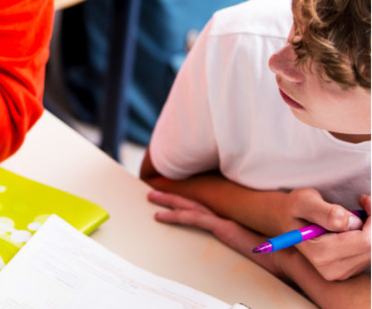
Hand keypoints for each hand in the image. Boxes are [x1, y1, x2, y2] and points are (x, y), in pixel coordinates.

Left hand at [147, 191, 287, 281]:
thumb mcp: (264, 250)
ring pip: (190, 207)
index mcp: (235, 223)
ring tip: (152, 195)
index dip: (190, 202)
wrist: (296, 256)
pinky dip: (176, 216)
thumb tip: (255, 251)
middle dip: (173, 195)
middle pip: (194, 203)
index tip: (176, 198)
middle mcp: (228, 218)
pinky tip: (161, 216)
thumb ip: (255, 247)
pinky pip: (194, 219)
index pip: (207, 209)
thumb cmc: (285, 257)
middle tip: (154, 190)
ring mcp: (225, 221)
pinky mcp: (224, 228)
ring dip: (169, 201)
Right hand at [269, 188, 369, 280]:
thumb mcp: (303, 201)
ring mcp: (342, 273)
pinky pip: (370, 253)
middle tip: (365, 202)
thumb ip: (324, 211)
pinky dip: (369, 236)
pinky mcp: (349, 270)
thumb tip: (348, 222)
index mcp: (321, 254)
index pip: (365, 241)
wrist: (288, 221)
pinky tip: (357, 225)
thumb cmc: (296, 209)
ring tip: (357, 212)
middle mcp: (333, 270)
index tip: (365, 199)